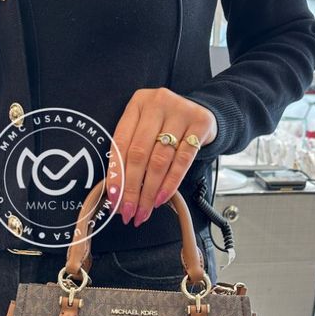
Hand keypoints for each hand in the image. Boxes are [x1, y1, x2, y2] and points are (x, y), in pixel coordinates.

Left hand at [106, 88, 216, 226]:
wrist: (201, 113)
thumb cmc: (166, 127)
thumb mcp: (145, 131)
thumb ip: (130, 155)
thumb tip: (117, 194)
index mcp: (137, 103)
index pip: (120, 143)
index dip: (116, 173)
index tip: (114, 198)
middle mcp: (157, 103)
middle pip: (139, 154)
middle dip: (132, 188)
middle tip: (128, 211)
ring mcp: (180, 111)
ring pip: (159, 160)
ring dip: (150, 191)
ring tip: (143, 211)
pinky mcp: (200, 124)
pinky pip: (182, 161)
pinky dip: (170, 183)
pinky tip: (161, 198)